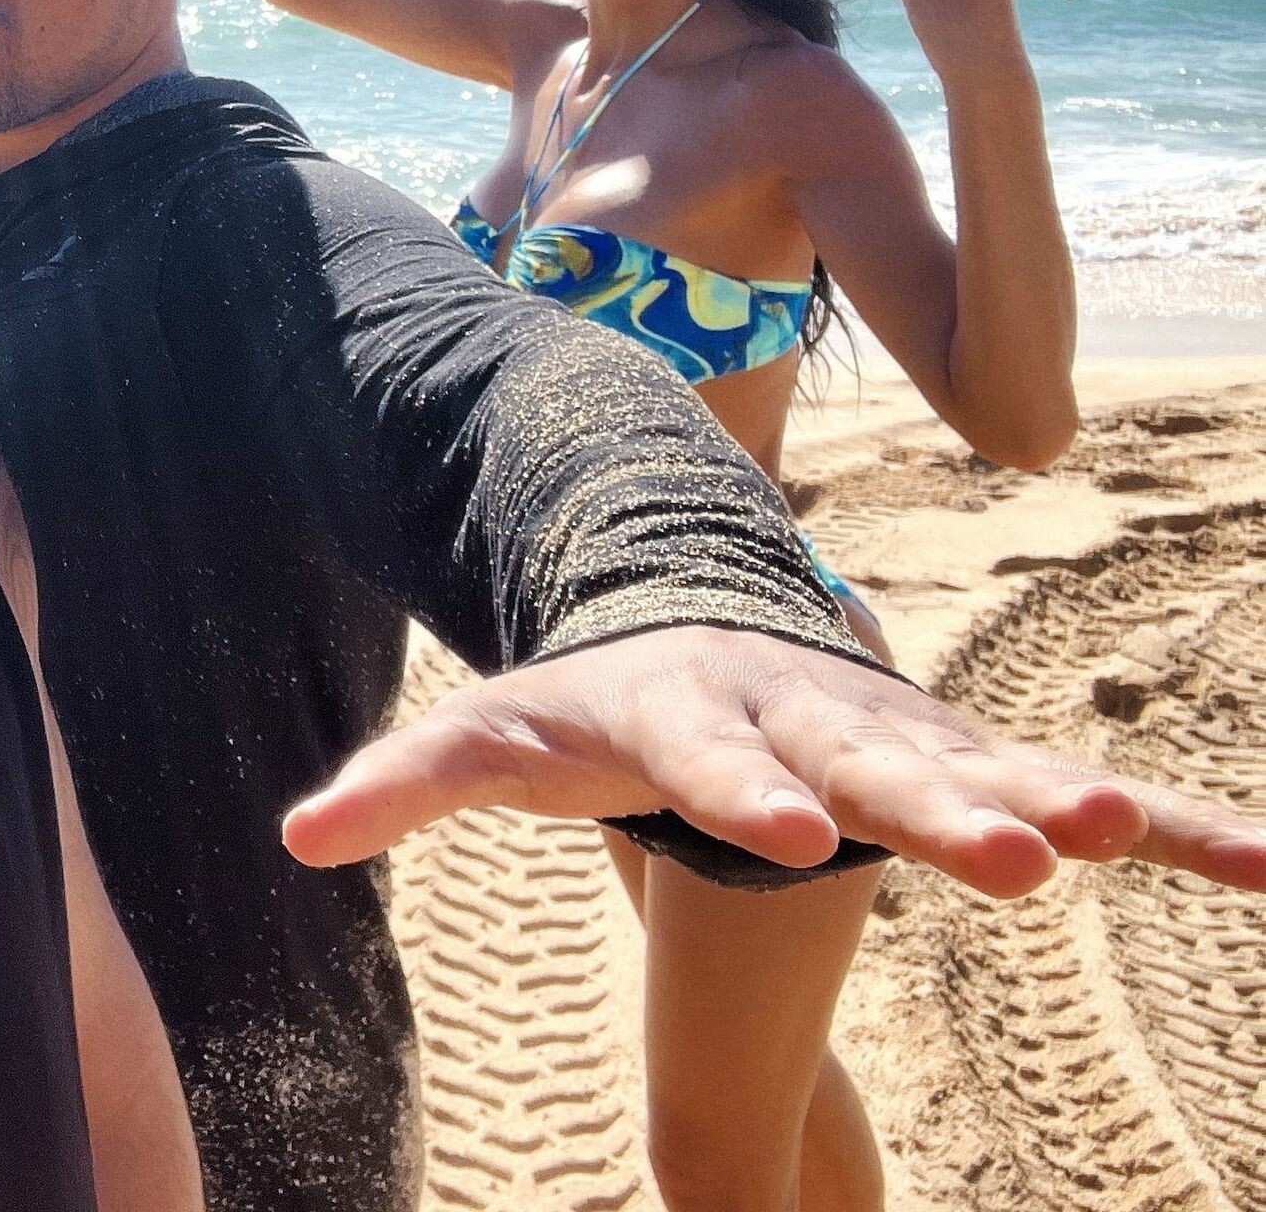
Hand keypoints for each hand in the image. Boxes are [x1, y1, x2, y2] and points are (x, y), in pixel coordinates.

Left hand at [282, 625, 1265, 899]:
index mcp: (691, 710)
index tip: (784, 829)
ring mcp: (891, 729)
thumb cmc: (594, 698)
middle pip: (871, 759)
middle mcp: (805, 711)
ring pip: (981, 764)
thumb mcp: (503, 733)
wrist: (690, 607)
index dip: (746, 788)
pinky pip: (1073, 792)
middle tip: (1016, 853)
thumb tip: (291, 835)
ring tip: (1127, 829)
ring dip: (1056, 801)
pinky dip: (1170, 828)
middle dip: (935, 806)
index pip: (716, 754)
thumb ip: (412, 775)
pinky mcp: (955, 753)